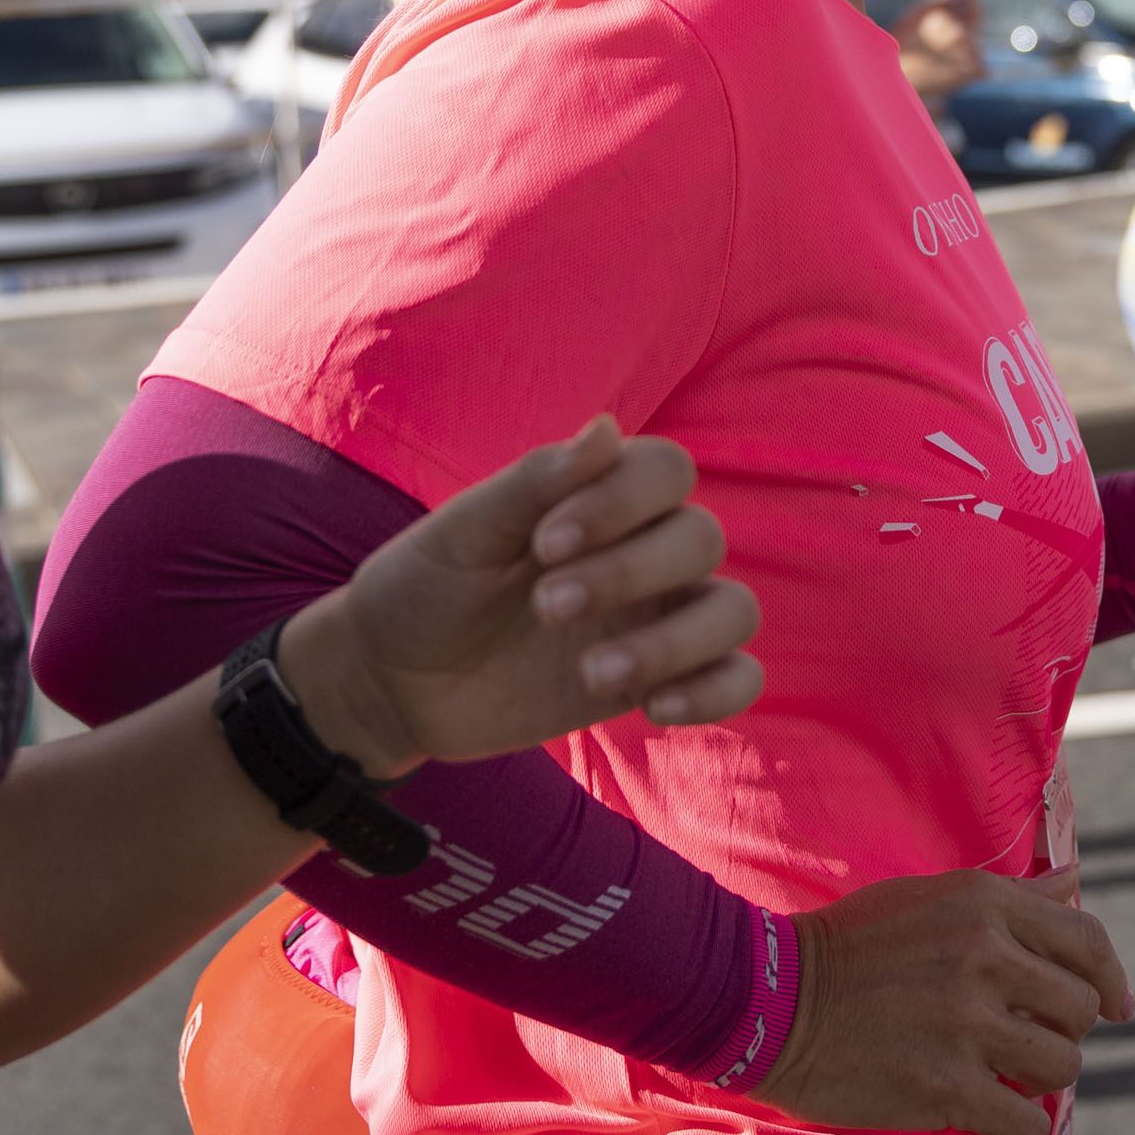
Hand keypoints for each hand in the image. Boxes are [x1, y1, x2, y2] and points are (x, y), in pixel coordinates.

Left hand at [280, 417, 760, 780]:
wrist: (396, 681)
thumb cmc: (429, 585)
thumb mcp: (466, 531)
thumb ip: (537, 482)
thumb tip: (607, 427)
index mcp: (601, 497)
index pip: (666, 471)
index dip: (621, 502)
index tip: (544, 545)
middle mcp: (644, 550)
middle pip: (702, 538)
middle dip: (628, 574)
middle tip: (544, 608)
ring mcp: (657, 619)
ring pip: (734, 611)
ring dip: (674, 642)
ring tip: (593, 674)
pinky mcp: (657, 683)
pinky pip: (738, 680)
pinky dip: (718, 692)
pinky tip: (654, 707)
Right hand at [758, 867, 1130, 1134]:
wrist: (770, 1000)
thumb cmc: (851, 946)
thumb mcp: (931, 898)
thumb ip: (1012, 897)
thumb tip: (1076, 883)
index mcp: (984, 903)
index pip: (1087, 940)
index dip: (1110, 977)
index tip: (1117, 1005)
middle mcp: (984, 956)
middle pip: (1080, 1008)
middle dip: (1064, 1030)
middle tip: (1030, 1042)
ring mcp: (966, 1024)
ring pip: (1063, 1065)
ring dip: (1042, 1077)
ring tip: (1006, 1075)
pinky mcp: (946, 1086)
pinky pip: (1026, 1120)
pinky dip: (1016, 1123)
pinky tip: (988, 1111)